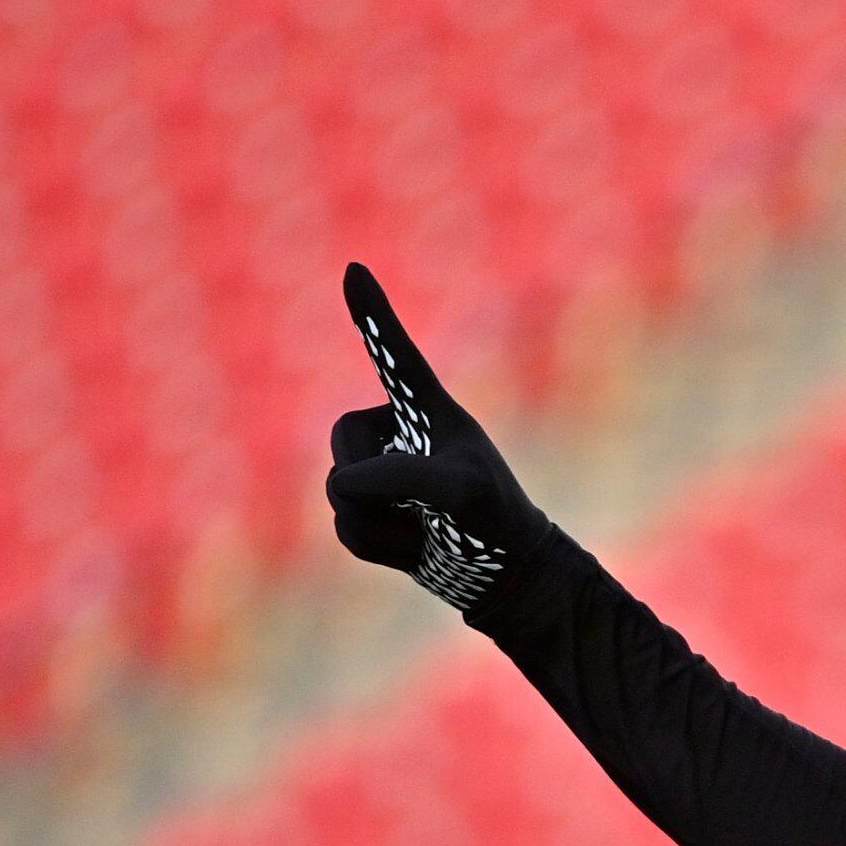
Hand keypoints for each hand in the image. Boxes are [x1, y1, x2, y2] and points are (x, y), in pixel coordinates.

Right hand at [323, 265, 549, 613]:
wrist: (506, 575)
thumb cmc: (493, 520)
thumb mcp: (459, 492)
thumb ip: (401, 477)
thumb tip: (342, 484)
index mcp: (427, 410)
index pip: (394, 356)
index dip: (373, 316)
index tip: (356, 270)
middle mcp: (394, 431)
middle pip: (343, 443)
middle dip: (378, 483)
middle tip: (429, 504)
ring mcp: (378, 471)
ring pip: (339, 492)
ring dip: (383, 522)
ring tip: (429, 526)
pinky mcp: (369, 511)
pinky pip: (346, 528)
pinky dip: (380, 546)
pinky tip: (416, 545)